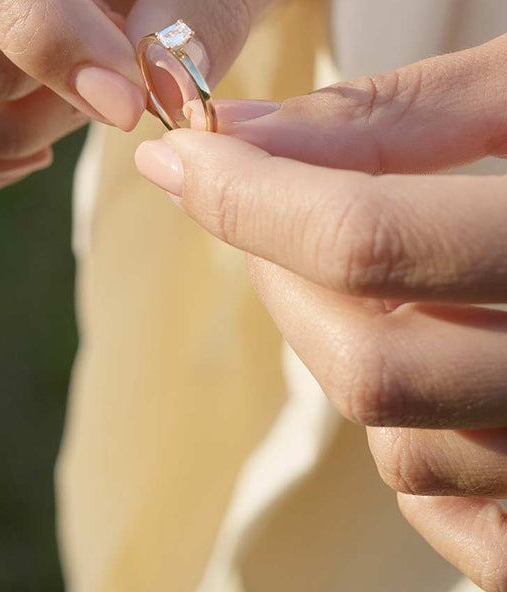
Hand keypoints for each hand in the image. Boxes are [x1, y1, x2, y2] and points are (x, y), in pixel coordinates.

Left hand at [135, 34, 506, 590]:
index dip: (247, 195)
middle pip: (369, 361)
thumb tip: (246, 131)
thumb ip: (398, 115)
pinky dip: (402, 433)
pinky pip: (455, 516)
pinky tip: (418, 345)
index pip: (368, 242)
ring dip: (330, 340)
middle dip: (275, 265)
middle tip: (247, 188)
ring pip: (399, 443)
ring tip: (346, 251)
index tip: (176, 150)